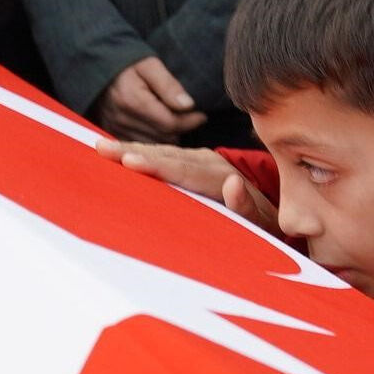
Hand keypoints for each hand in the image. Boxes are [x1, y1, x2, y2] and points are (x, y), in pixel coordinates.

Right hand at [91, 58, 207, 139]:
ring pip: (154, 145)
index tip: (201, 114)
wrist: (95, 67)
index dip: (190, 121)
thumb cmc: (127, 64)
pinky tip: (162, 130)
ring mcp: (115, 129)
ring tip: (178, 123)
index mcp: (133, 101)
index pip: (170, 123)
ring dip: (169, 137)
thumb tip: (188, 105)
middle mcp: (122, 119)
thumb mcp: (149, 65)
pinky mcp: (112, 134)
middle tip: (192, 118)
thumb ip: (168, 85)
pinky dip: (154, 141)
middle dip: (182, 129)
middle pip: (164, 137)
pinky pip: (140, 146)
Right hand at [107, 139, 279, 229]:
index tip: (130, 162)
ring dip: (132, 150)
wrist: (273, 211)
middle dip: (134, 152)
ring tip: (101, 149)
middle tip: (102, 150)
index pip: (184, 171)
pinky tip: (117, 154)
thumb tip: (231, 183)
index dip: (156, 166)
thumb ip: (248, 207)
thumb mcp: (264, 222)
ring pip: (162, 152)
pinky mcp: (191, 163)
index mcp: (222, 176)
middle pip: (166, 156)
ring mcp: (199, 160)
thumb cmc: (264, 224)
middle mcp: (209, 163)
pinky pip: (163, 156)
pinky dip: (140, 153)